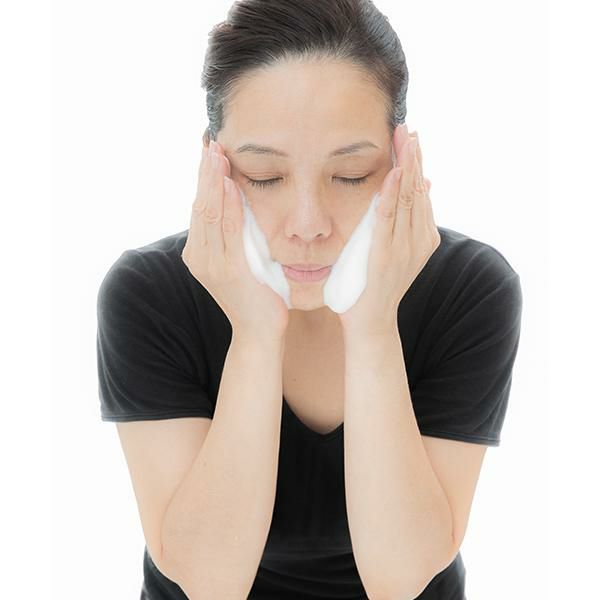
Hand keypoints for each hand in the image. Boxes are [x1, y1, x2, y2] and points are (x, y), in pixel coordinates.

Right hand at [181, 140, 289, 338]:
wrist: (259, 333)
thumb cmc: (255, 295)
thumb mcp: (240, 261)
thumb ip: (233, 237)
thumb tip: (237, 203)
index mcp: (199, 254)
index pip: (200, 208)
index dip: (204, 179)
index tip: (210, 152)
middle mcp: (198, 257)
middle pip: (200, 205)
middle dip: (206, 173)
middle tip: (212, 143)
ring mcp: (211, 265)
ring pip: (209, 213)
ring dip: (213, 182)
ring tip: (217, 154)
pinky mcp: (229, 271)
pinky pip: (228, 230)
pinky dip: (228, 204)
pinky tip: (229, 183)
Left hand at [338, 124, 440, 335]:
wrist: (372, 324)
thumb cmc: (376, 287)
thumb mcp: (395, 250)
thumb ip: (406, 221)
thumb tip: (422, 186)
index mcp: (423, 237)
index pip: (420, 192)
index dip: (416, 163)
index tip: (411, 137)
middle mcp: (419, 241)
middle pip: (417, 190)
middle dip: (412, 157)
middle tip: (407, 128)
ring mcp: (405, 249)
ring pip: (407, 200)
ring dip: (405, 168)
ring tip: (404, 140)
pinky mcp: (386, 256)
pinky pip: (389, 220)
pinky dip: (391, 195)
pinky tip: (394, 173)